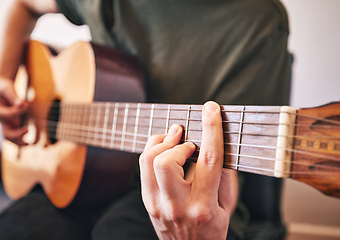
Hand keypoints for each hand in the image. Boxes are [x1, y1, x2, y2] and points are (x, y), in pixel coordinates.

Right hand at [0, 77, 28, 144]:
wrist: (1, 89)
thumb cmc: (4, 88)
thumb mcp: (8, 88)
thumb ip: (14, 97)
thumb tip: (22, 104)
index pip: (8, 115)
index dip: (18, 111)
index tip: (27, 104)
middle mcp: (0, 120)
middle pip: (5, 133)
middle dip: (16, 134)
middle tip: (28, 129)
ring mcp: (5, 124)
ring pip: (9, 138)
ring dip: (18, 142)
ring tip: (30, 143)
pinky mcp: (10, 125)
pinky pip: (14, 135)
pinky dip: (20, 139)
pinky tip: (30, 142)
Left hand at [139, 101, 237, 239]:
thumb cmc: (212, 228)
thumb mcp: (227, 205)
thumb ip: (224, 175)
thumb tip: (215, 143)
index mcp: (204, 205)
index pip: (208, 160)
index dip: (211, 130)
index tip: (211, 109)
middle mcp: (178, 204)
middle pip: (166, 161)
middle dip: (177, 142)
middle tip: (187, 141)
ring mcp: (157, 204)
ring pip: (148, 160)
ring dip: (162, 143)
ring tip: (175, 141)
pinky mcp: (146, 202)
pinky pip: (143, 167)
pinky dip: (153, 150)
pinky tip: (164, 150)